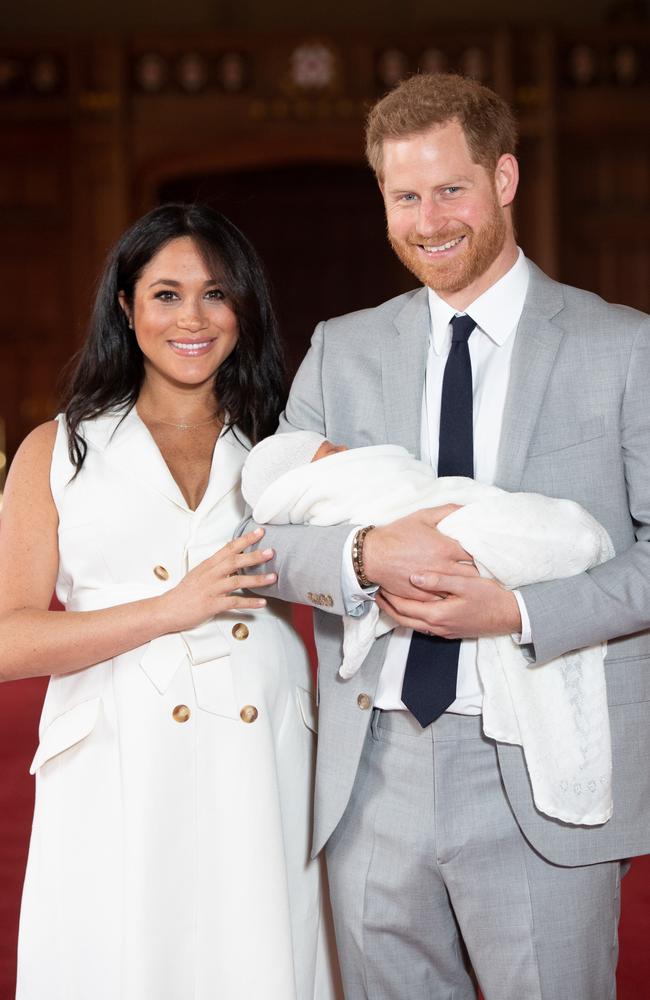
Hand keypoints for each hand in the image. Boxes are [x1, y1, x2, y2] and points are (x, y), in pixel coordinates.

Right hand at [158, 528, 275, 631]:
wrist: (167, 609)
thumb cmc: (184, 593)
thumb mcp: (198, 573)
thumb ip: (215, 566)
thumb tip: (232, 558)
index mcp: (208, 565)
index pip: (228, 548)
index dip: (245, 539)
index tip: (259, 532)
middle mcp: (210, 575)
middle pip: (234, 561)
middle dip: (254, 556)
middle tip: (271, 552)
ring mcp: (211, 590)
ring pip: (237, 581)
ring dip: (257, 580)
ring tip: (273, 578)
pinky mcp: (212, 605)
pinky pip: (234, 603)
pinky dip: (249, 603)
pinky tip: (262, 603)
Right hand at [362, 506, 477, 600]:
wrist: (373, 556)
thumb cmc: (397, 534)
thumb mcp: (423, 516)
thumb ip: (448, 510)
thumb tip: (467, 509)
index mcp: (446, 548)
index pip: (477, 553)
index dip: (485, 553)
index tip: (490, 553)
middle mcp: (443, 568)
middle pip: (473, 574)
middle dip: (481, 571)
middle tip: (488, 569)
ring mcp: (434, 584)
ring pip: (460, 589)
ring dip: (469, 586)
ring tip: (477, 583)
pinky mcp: (424, 596)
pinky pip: (444, 599)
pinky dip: (452, 596)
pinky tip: (457, 594)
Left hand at [376, 573, 521, 638]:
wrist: (510, 616)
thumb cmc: (490, 598)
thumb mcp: (466, 584)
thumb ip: (439, 580)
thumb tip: (414, 577)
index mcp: (437, 614)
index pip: (403, 607)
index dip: (389, 597)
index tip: (379, 584)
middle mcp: (437, 627)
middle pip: (403, 619)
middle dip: (387, 606)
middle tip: (376, 592)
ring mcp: (443, 631)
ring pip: (412, 624)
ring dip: (398, 612)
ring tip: (389, 598)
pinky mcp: (449, 631)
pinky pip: (423, 625)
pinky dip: (411, 616)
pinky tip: (411, 605)